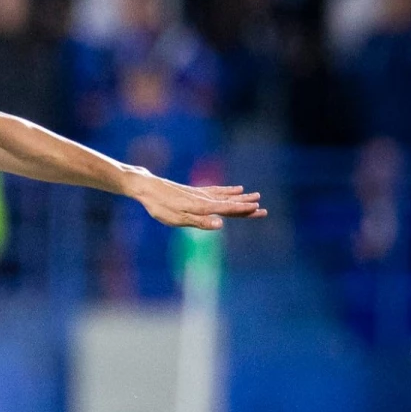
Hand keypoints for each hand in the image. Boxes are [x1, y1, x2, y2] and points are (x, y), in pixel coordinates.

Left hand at [127, 171, 266, 229]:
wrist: (146, 187)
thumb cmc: (160, 206)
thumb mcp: (177, 218)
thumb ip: (200, 222)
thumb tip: (221, 224)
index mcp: (201, 207)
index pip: (227, 209)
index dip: (243, 211)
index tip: (259, 210)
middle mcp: (203, 198)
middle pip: (229, 203)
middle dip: (246, 206)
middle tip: (264, 210)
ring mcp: (199, 193)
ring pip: (225, 196)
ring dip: (240, 197)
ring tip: (255, 195)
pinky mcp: (193, 191)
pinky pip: (216, 190)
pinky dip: (227, 190)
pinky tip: (235, 188)